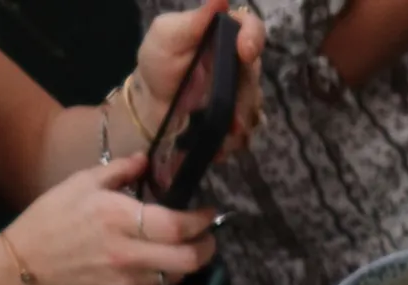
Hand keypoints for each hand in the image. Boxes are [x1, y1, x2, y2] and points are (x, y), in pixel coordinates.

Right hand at [9, 157, 215, 284]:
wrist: (31, 264)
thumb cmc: (56, 216)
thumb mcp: (83, 183)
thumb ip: (121, 170)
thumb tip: (147, 160)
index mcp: (119, 218)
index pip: (177, 226)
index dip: (201, 221)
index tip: (208, 213)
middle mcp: (128, 254)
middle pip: (188, 260)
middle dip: (207, 248)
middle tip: (207, 237)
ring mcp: (129, 282)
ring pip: (176, 276)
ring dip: (183, 262)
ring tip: (177, 247)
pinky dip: (159, 275)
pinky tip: (146, 262)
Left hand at [134, 0, 265, 155]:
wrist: (152, 105)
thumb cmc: (157, 63)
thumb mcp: (167, 35)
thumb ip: (194, 20)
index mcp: (222, 33)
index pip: (251, 27)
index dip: (254, 37)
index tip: (245, 52)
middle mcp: (235, 59)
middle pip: (255, 72)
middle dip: (245, 93)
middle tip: (233, 111)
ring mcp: (237, 88)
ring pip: (254, 102)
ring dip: (242, 119)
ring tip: (227, 132)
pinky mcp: (235, 114)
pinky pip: (247, 127)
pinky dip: (237, 137)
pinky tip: (223, 141)